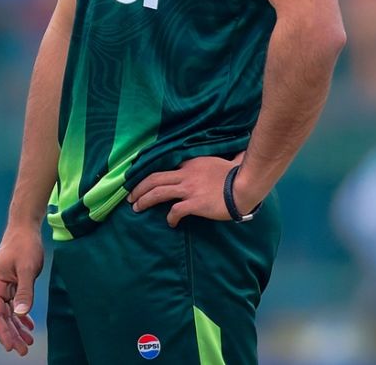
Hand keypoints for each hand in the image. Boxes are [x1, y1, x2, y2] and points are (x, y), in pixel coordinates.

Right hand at [0, 225, 41, 355]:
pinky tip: (28, 325)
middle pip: (1, 316)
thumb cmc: (24, 245)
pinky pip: (14, 304)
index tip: (11, 346)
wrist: (25, 227)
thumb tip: (21, 314)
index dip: (2, 331)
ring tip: (28, 343)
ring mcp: (2, 285)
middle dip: (11, 334)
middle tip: (23, 350)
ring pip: (8, 312)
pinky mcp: (11, 283)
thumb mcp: (27, 268)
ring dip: (17, 327)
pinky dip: (21, 315)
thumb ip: (25, 291)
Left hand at [129, 153, 252, 227]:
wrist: (244, 188)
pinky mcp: (194, 204)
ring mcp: (188, 189)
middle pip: (154, 179)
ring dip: (144, 200)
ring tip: (136, 208)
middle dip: (138, 188)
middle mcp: (185, 174)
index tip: (142, 181)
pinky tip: (170, 223)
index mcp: (190, 163)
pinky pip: (175, 211)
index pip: (164, 166)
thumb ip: (231, 157)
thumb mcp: (229, 161)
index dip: (150, 174)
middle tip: (130, 197)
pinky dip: (170, 218)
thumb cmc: (238, 175)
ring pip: (158, 193)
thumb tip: (241, 153)